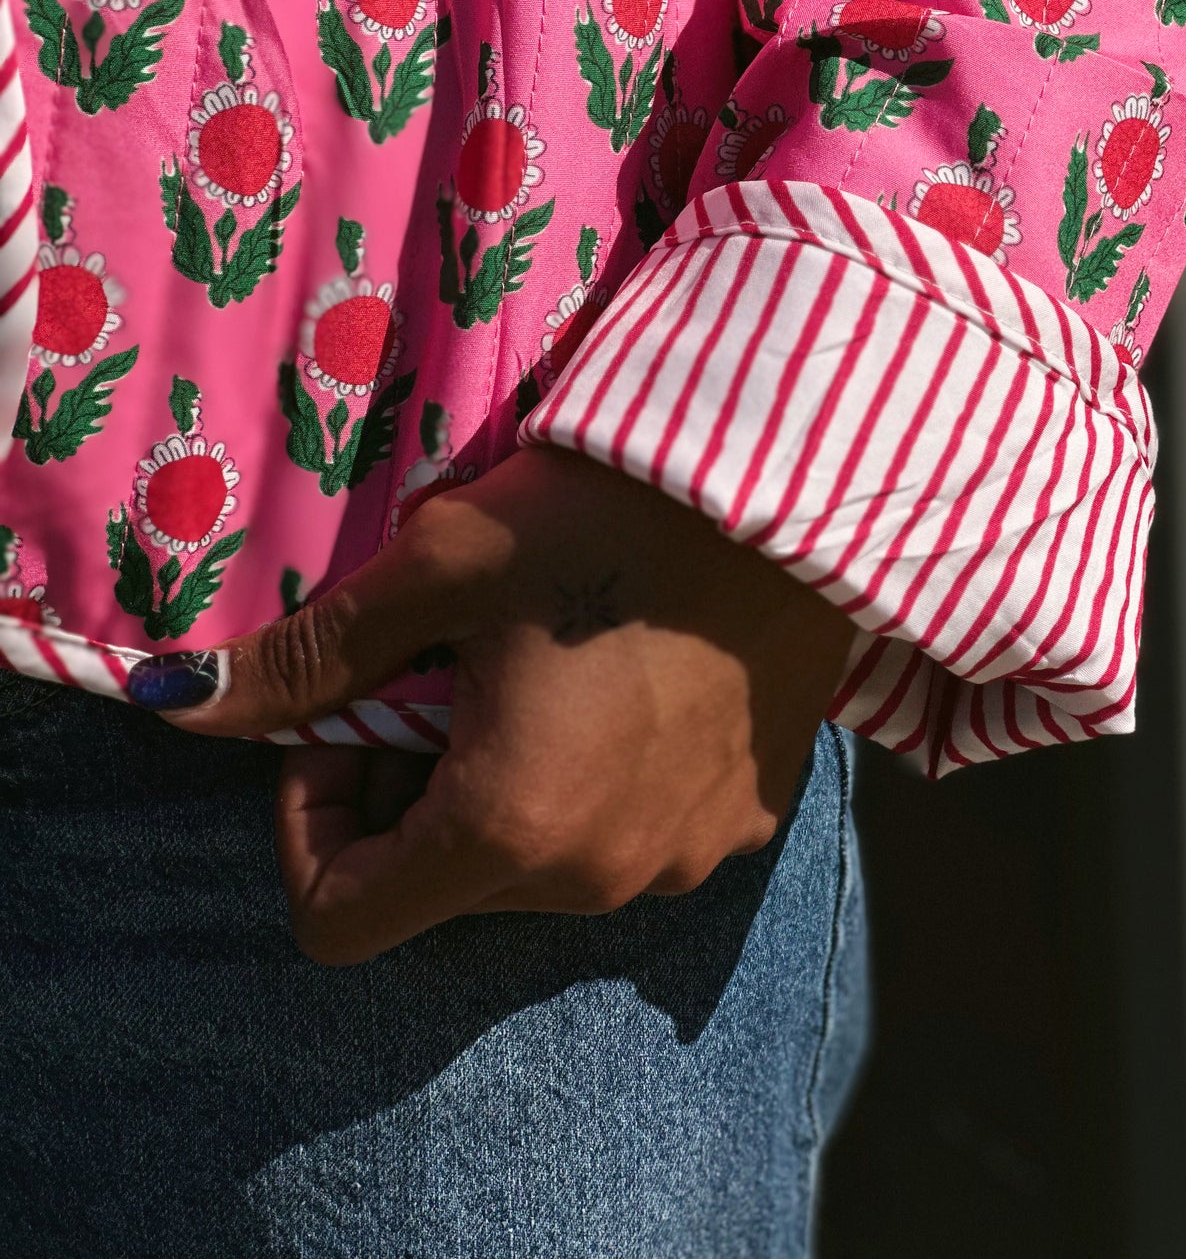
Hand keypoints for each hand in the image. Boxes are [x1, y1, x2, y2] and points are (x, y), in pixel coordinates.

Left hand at [149, 448, 856, 963]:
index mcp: (508, 827)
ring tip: (542, 663)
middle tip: (444, 669)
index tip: (348, 721)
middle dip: (410, 792)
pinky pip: (631, 839)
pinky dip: (597, 784)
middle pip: (441, 886)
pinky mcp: (746, 822)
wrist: (796, 482)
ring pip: (537, 865)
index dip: (308, 824)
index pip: (338, 920)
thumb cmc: (605, 510)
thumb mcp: (439, 565)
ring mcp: (685, 860)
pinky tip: (625, 680)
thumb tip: (172, 706)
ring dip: (505, 786)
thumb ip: (309, 657)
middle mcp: (600, 878)